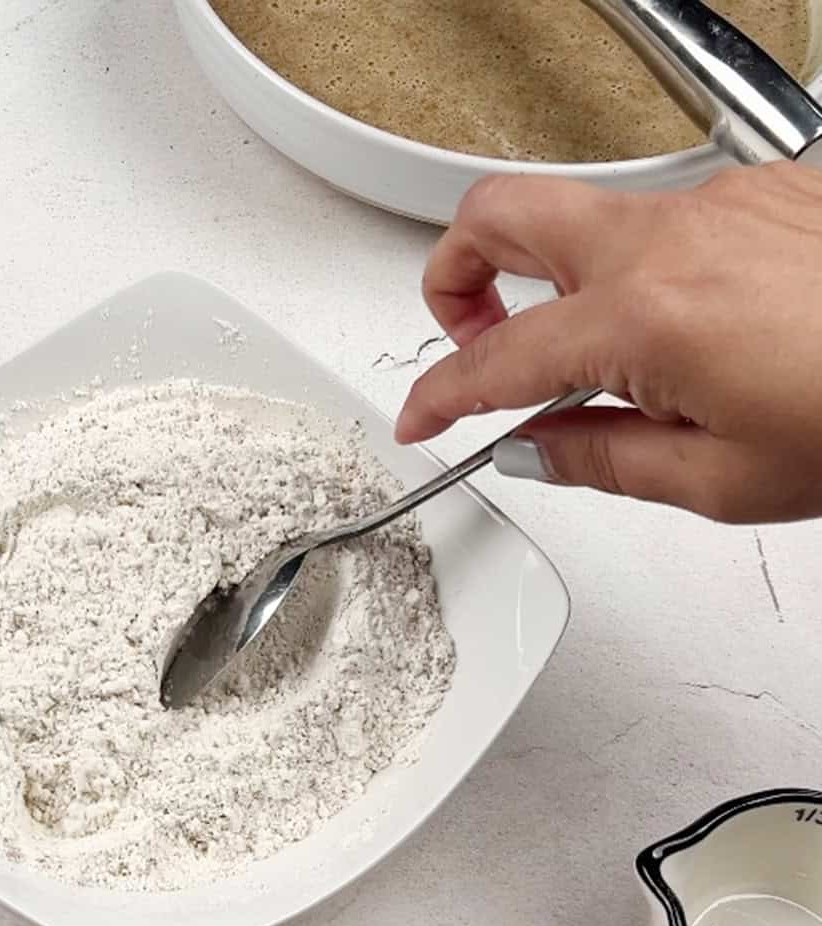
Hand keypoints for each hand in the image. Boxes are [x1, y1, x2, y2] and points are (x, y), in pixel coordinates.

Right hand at [395, 163, 821, 524]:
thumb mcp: (722, 480)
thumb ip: (600, 459)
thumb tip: (535, 449)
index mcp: (642, 319)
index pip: (494, 359)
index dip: (438, 394)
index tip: (420, 417)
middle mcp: (666, 239)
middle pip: (500, 212)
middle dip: (453, 273)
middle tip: (469, 333)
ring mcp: (714, 203)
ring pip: (580, 214)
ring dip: (553, 279)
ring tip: (590, 354)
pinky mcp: (758, 192)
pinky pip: (659, 221)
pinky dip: (635, 274)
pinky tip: (679, 329)